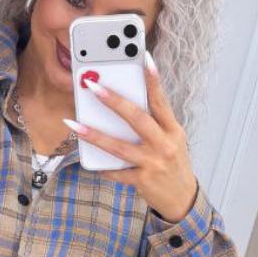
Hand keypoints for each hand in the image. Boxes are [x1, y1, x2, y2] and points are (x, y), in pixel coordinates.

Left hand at [64, 57, 198, 221]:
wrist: (182, 198)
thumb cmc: (172, 163)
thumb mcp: (171, 140)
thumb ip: (154, 123)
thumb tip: (125, 104)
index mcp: (173, 129)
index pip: (161, 101)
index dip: (153, 80)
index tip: (142, 58)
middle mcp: (164, 144)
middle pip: (137, 118)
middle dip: (114, 101)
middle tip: (93, 87)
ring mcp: (153, 163)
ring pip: (120, 147)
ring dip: (95, 135)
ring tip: (75, 124)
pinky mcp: (143, 181)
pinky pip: (117, 172)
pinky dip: (103, 166)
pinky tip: (89, 160)